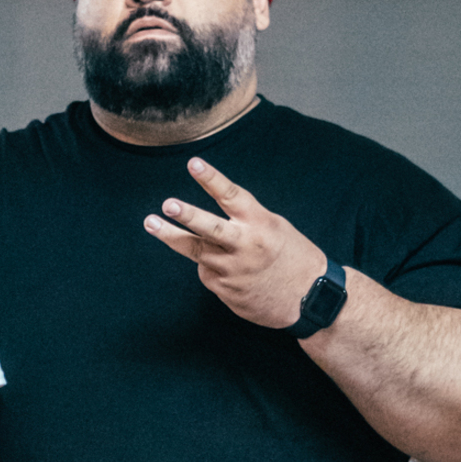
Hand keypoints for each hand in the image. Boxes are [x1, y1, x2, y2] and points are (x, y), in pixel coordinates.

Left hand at [145, 157, 327, 328]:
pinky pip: (207, 273)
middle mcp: (245, 245)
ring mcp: (232, 270)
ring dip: (172, 237)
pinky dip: (210, 267)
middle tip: (167, 204)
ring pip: (196, 251)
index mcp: (261, 223)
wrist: (310, 298)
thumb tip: (208, 228)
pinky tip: (228, 272)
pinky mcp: (225, 290)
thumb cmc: (293, 257)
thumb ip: (244, 222)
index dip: (212, 179)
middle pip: (210, 229)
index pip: (232, 196)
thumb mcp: (276, 228)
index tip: (193, 163)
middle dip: (187, 216)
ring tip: (150, 222)